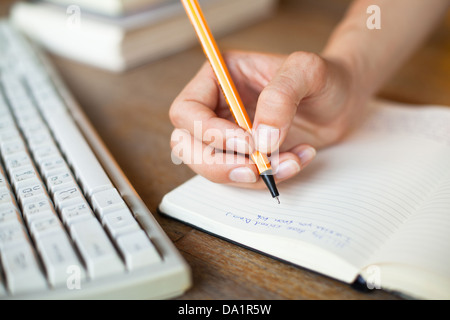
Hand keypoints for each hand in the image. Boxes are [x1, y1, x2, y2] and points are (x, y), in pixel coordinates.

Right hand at [169, 50, 362, 188]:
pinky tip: (297, 160)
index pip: (187, 111)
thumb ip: (281, 96)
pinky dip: (268, 178)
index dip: (209, 132)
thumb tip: (260, 139)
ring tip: (291, 162)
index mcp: (218, 78)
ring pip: (212, 167)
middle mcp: (216, 108)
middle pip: (187, 145)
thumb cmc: (323, 78)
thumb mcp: (307, 71)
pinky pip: (241, 177)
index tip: (248, 143)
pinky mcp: (244, 156)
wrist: (342, 100)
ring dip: (248, 175)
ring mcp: (228, 135)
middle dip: (218, 164)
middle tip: (254, 170)